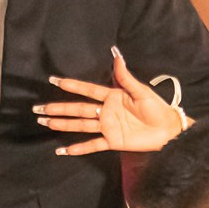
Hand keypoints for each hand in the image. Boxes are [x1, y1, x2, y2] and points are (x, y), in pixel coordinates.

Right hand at [35, 49, 185, 155]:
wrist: (168, 130)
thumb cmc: (158, 108)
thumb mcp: (142, 91)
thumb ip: (126, 78)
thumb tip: (117, 57)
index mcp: (112, 96)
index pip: (88, 90)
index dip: (72, 86)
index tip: (55, 81)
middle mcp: (106, 111)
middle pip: (78, 109)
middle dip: (59, 108)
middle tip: (39, 108)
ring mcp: (107, 127)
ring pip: (80, 125)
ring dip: (63, 124)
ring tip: (46, 123)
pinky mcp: (112, 141)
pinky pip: (92, 145)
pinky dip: (78, 148)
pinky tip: (64, 150)